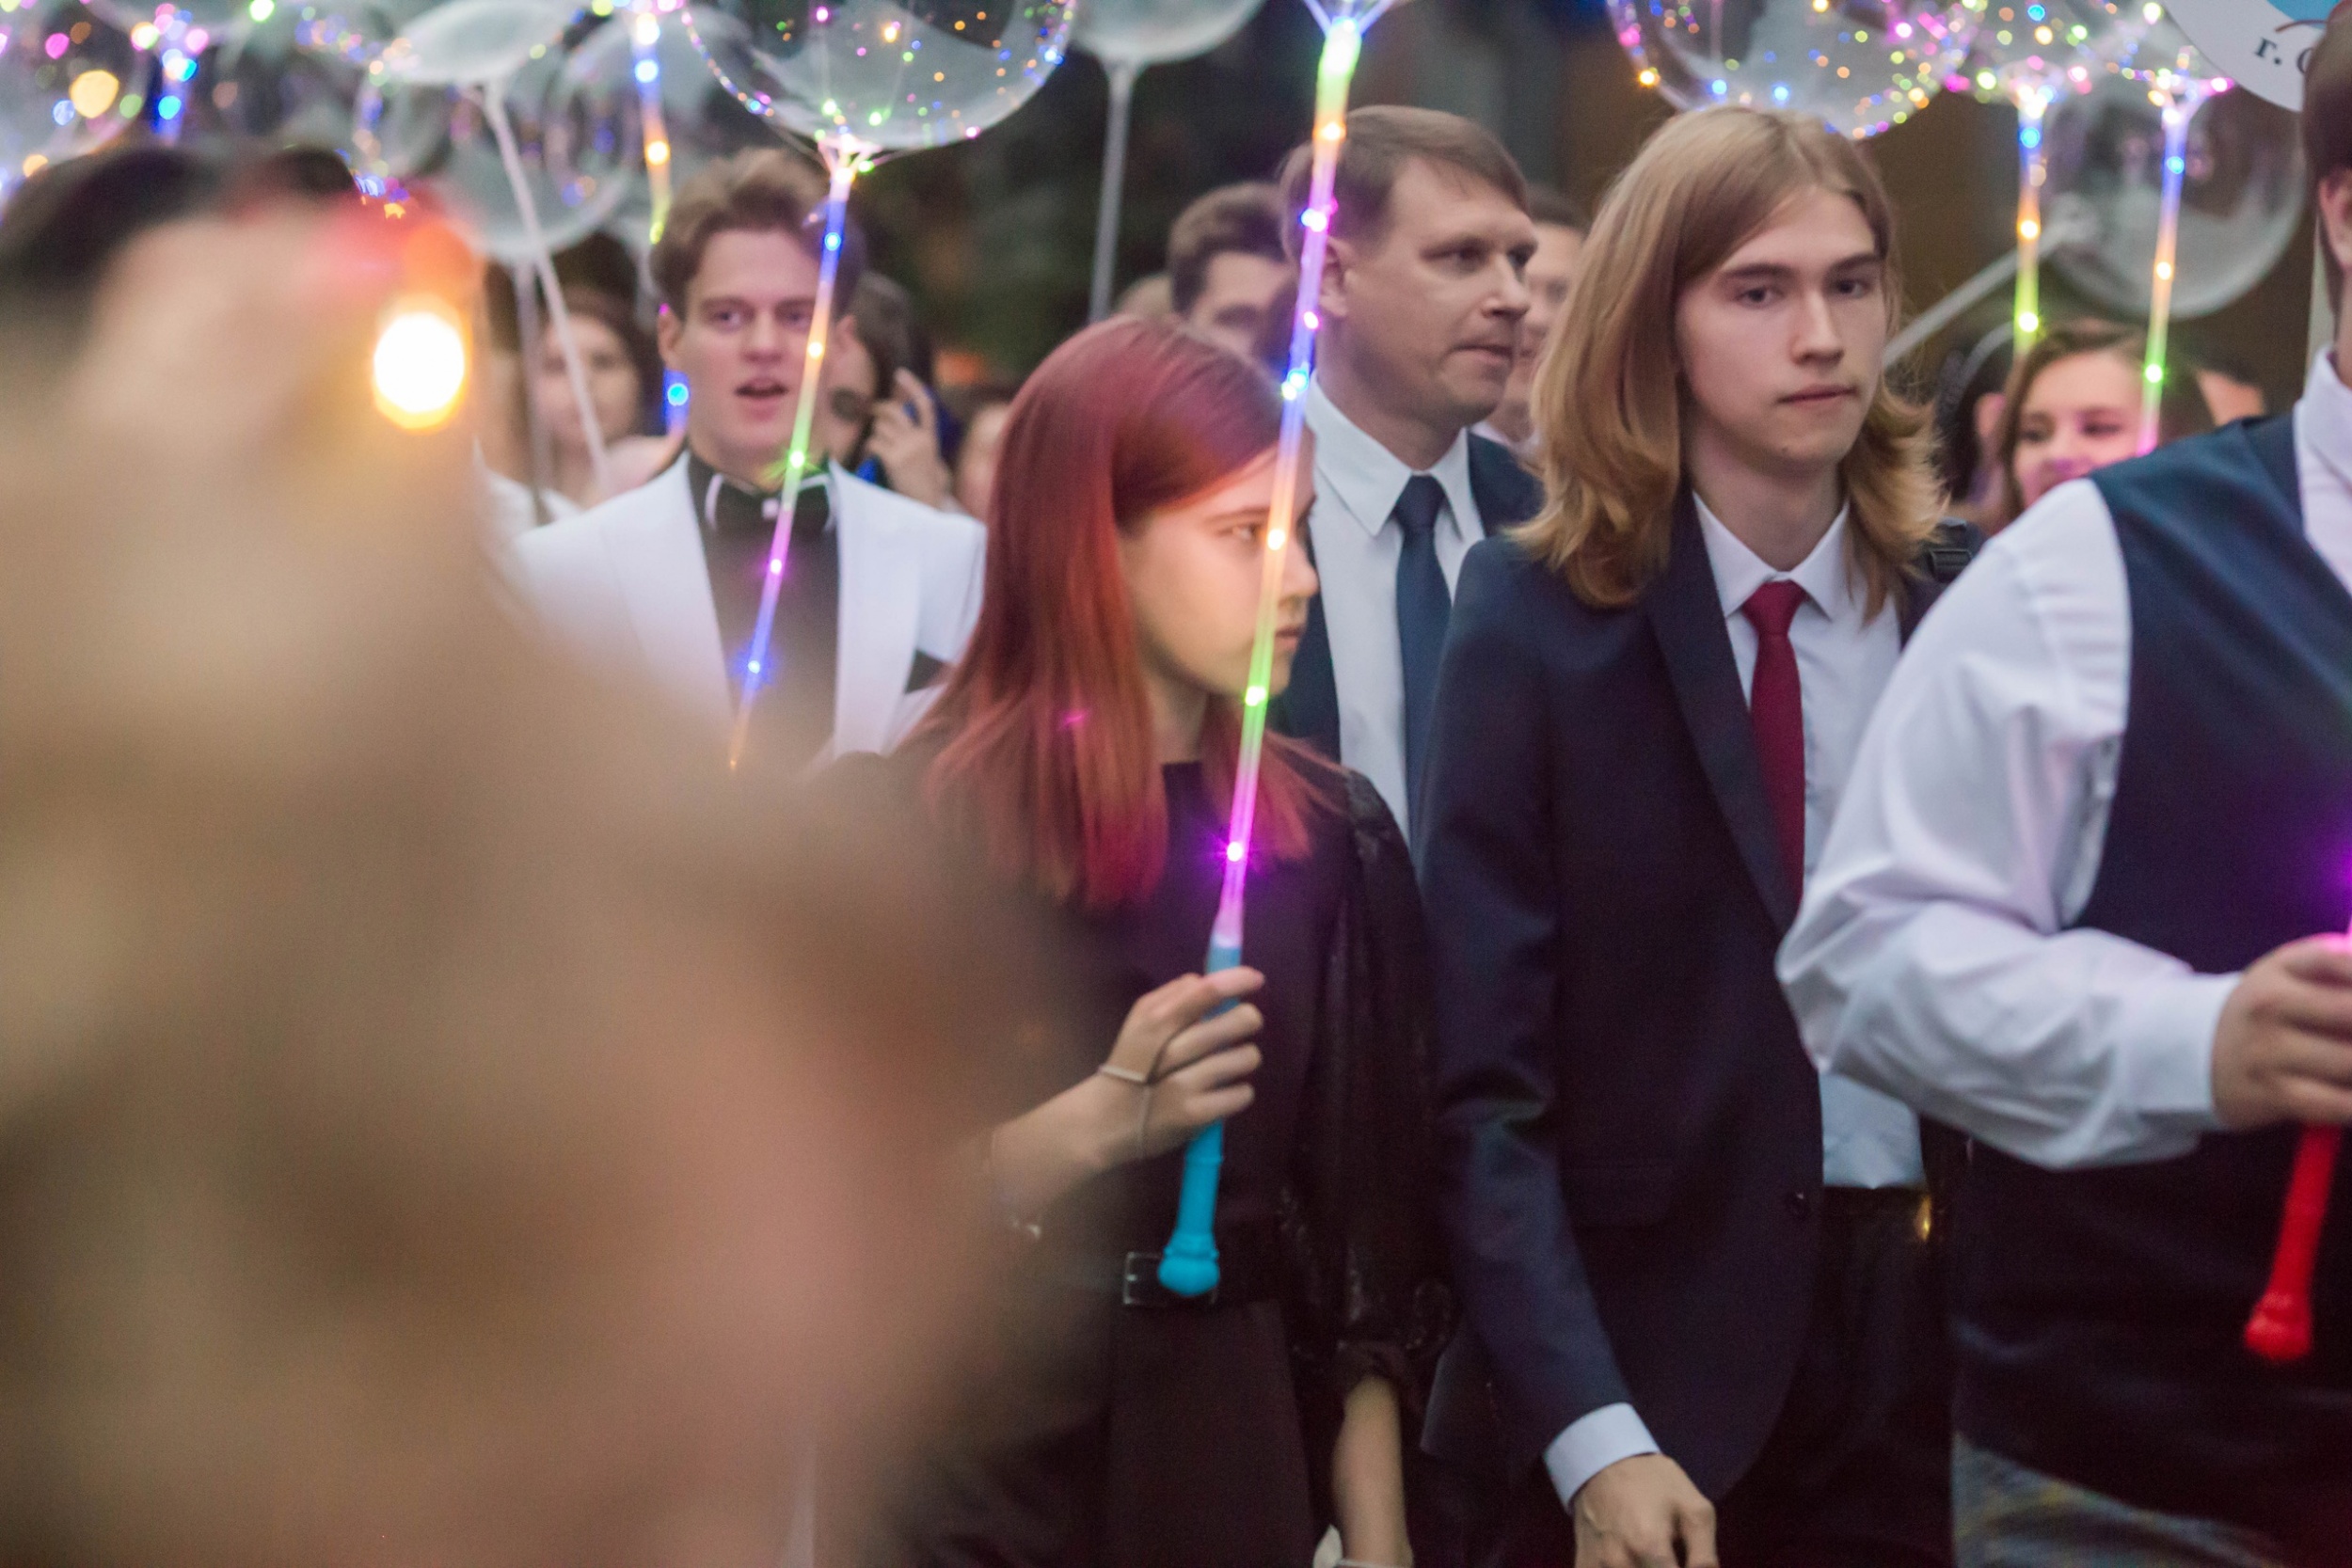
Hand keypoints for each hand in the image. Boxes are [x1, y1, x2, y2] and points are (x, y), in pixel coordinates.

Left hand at [865, 370, 953, 508]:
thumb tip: (904, 426)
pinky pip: (873, 443)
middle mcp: (919, 438)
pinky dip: (870, 448)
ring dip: (875, 436)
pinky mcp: (893, 459)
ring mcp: (906, 448)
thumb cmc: (929, 486)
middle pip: (893, 411)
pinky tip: (874, 458)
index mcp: (931, 437)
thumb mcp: (933, 459)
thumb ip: (922, 440)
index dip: (912, 386)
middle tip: (871, 412)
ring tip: (881, 449)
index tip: (900, 374)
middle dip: (878, 408)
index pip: (924, 405)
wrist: (927, 505)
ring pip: (879, 428)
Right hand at [1097, 968, 1265, 1164]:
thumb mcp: (1140, 1023)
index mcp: (1154, 1019)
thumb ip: (1174, 997)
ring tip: (1228, 1064)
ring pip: (1246, 1057)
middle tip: (1244, 1025)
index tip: (1256, 979)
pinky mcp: (1194, 1115)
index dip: (1238, 980)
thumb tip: (1213, 978)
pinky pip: (1242, 1094)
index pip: (1206, 989)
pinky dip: (1239, 1092)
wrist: (1106, 1122)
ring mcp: (1182, 1085)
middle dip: (1248, 1019)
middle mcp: (1169, 1049)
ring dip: (1245, 1058)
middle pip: (1236, 1022)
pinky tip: (1222, 1093)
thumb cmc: (1132, 1067)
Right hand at [1572, 1454, 1715, 1567]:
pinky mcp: (1582, 1566)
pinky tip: (1633, 1563)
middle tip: (1672, 1560)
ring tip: (1654, 1561)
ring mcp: (1596, 1567)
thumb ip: (1705, 1559)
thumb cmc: (1655, 1484)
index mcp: (1648, 1547)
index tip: (1684, 1565)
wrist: (1604, 1463)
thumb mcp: (1695, 1511)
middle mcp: (1618, 1563)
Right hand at [2213, 935, 2351, 1129]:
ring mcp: (2268, 1051)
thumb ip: (2343, 967)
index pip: (2337, 960)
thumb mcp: (2292, 975)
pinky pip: (2339, 1104)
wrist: (2195, 1054)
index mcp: (2282, 967)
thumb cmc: (2269, 1011)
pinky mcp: (2273, 1094)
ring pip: (2350, 1062)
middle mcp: (2270, 1005)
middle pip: (2350, 1013)